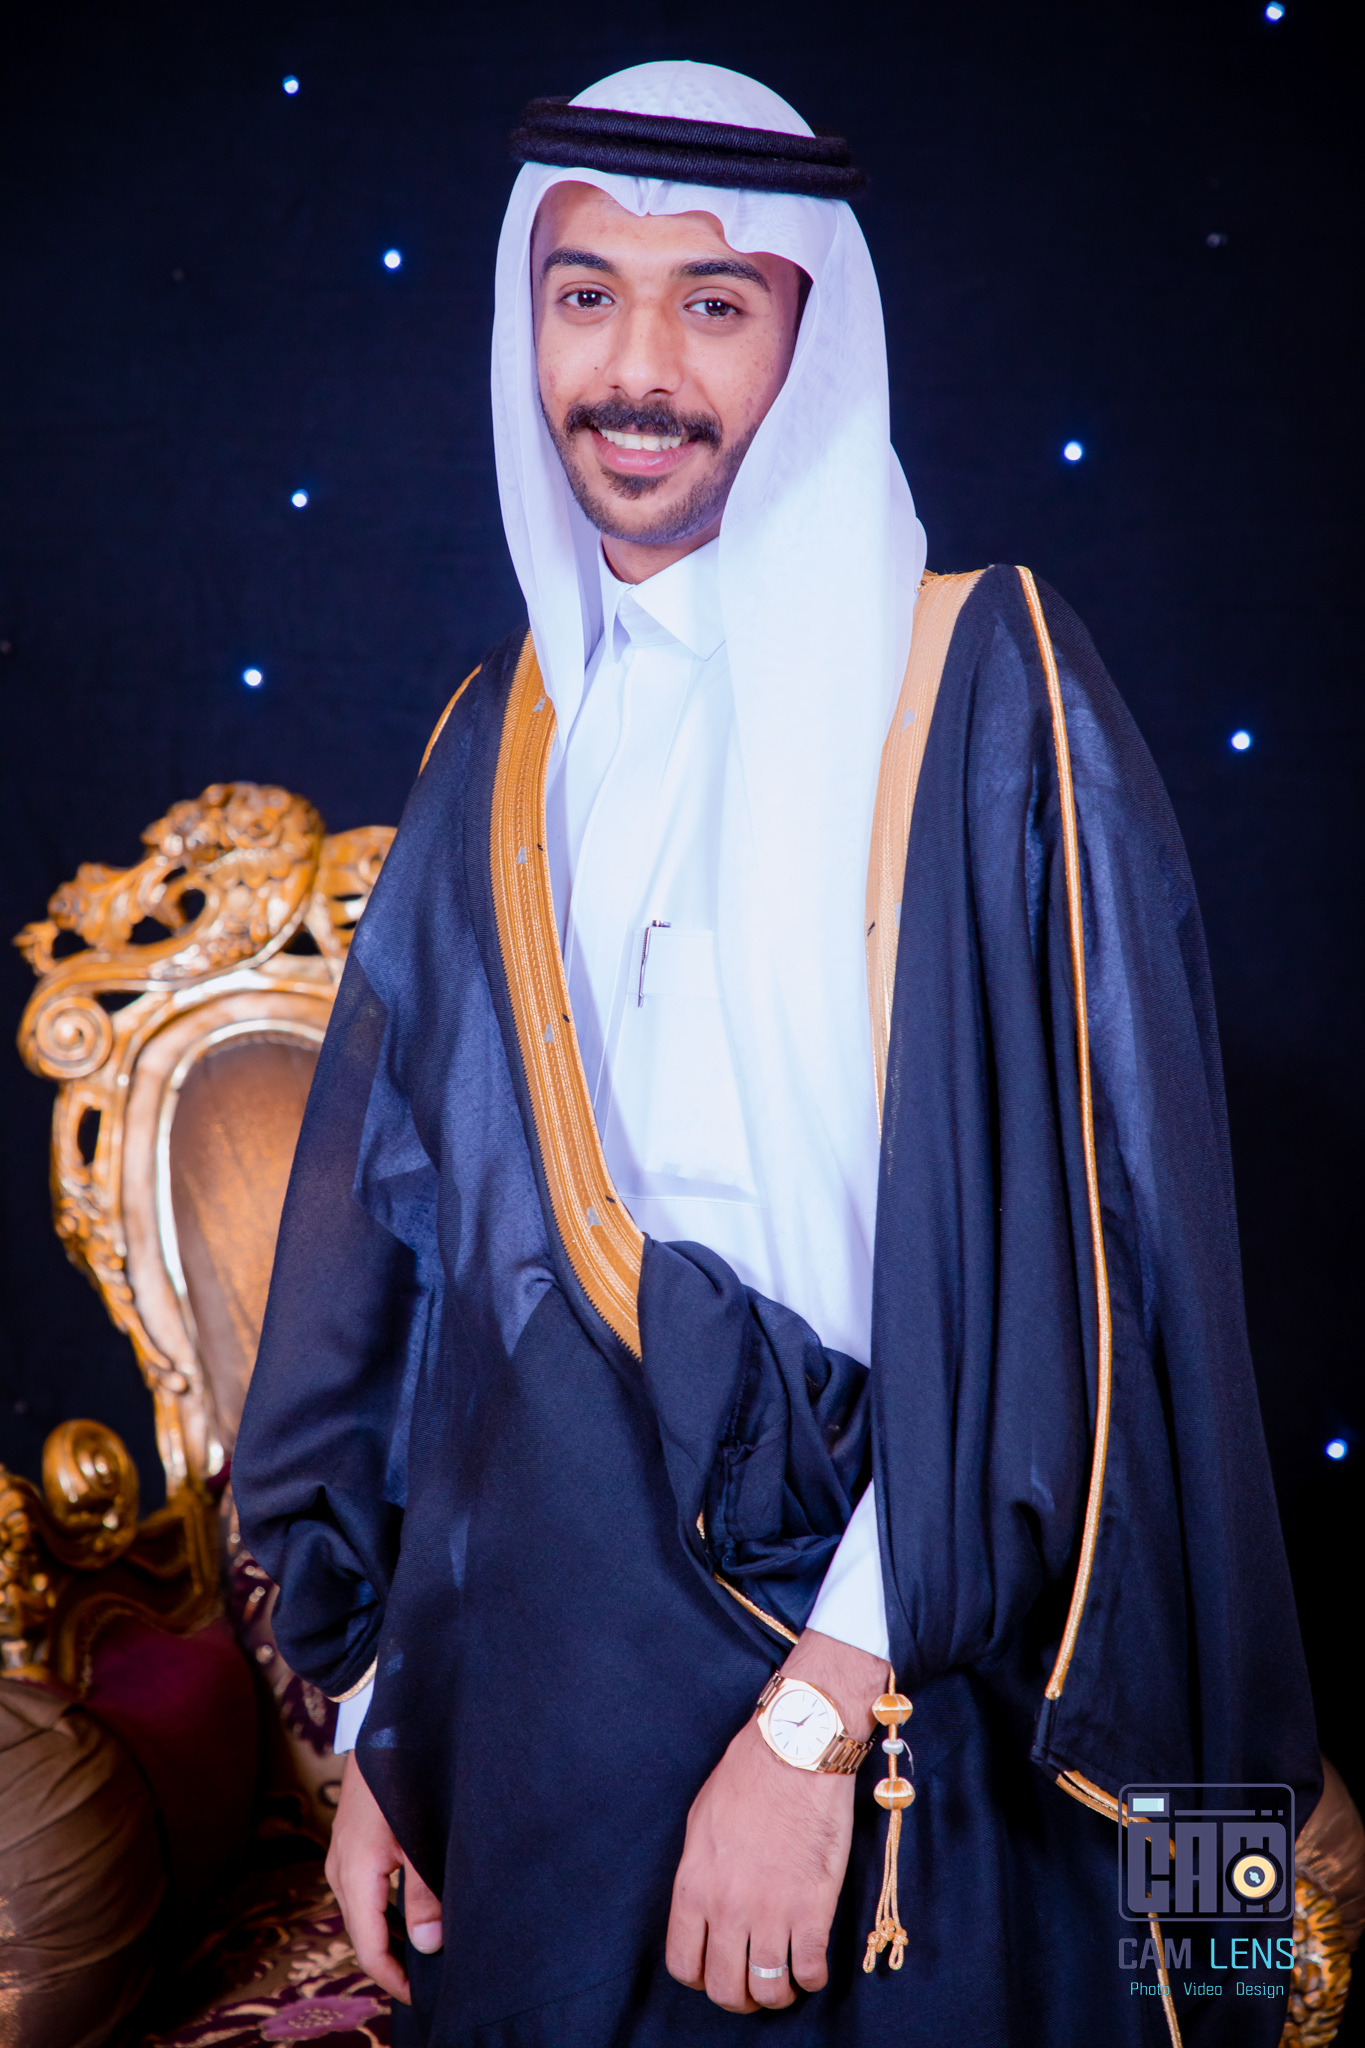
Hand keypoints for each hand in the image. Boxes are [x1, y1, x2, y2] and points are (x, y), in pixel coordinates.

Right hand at [326, 1749, 442, 2003]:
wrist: (385, 1724)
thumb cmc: (405, 1776)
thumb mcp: (418, 1836)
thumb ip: (423, 1892)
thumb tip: (427, 1946)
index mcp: (356, 1873)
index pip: (370, 1947)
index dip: (394, 1979)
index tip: (423, 1997)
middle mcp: (340, 1870)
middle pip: (362, 1935)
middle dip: (391, 1964)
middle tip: (428, 1982)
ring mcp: (340, 1856)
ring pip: (361, 1914)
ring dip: (387, 1938)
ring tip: (422, 1956)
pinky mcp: (348, 1844)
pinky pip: (362, 1893)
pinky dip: (382, 1913)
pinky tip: (409, 1914)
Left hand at [665, 1629, 888, 2012]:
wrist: (796, 1751)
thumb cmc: (748, 1776)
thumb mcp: (701, 1822)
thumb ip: (700, 1873)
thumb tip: (706, 1907)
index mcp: (694, 1886)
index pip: (684, 1964)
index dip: (701, 1977)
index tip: (717, 1970)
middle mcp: (727, 1908)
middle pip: (724, 1989)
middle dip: (738, 1997)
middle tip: (753, 1986)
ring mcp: (771, 1912)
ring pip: (768, 1990)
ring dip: (776, 1994)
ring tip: (785, 1982)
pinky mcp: (812, 1909)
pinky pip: (809, 1970)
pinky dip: (812, 1979)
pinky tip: (813, 1966)